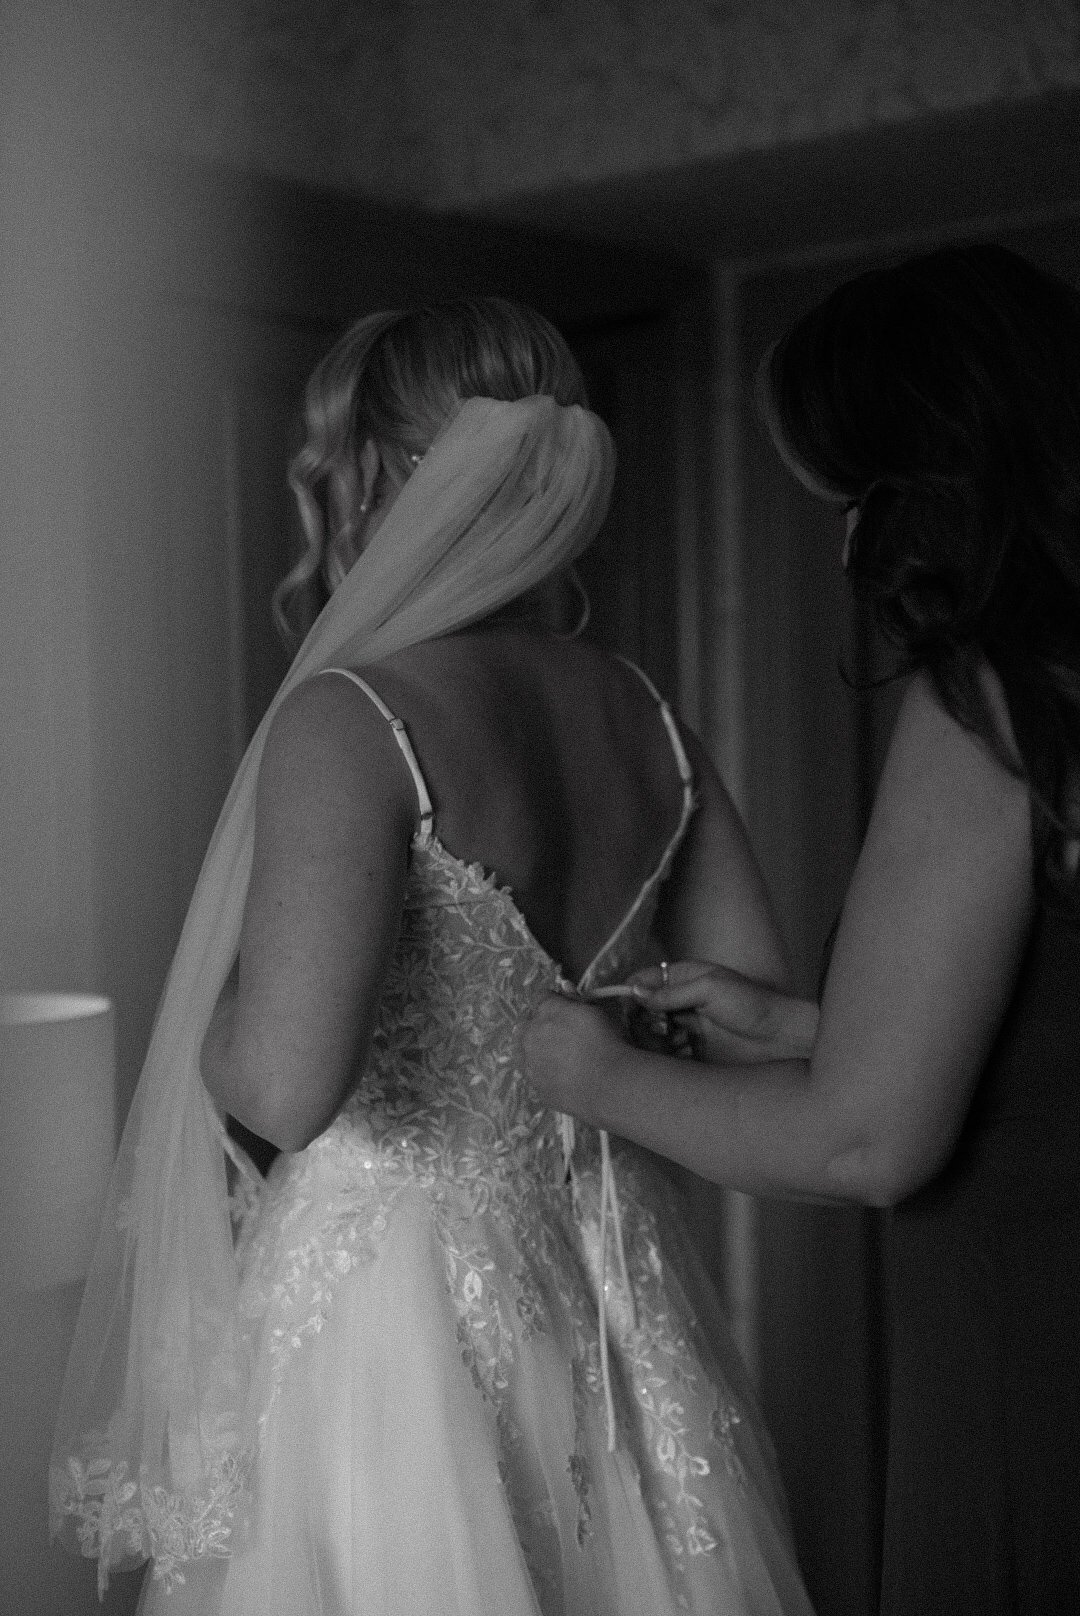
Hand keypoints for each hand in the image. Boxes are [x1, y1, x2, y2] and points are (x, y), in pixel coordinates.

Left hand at [520, 994, 628, 1125]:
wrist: (607, 1085)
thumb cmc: (608, 1042)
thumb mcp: (597, 1011)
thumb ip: (576, 1000)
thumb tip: (564, 988)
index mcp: (547, 1010)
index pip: (540, 997)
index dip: (552, 1000)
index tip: (563, 1007)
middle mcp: (531, 1034)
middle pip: (523, 1023)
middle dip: (536, 1024)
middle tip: (555, 1031)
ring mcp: (529, 1063)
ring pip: (519, 1050)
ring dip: (530, 1048)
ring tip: (550, 1055)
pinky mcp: (535, 1086)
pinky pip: (531, 1074)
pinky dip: (540, 1072)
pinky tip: (557, 1076)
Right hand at [628, 960, 818, 1063]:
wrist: (782, 1039)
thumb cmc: (751, 1005)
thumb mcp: (711, 989)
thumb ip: (672, 992)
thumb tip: (635, 992)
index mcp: (684, 978)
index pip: (643, 982)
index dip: (631, 996)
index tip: (629, 1012)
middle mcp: (681, 1002)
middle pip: (642, 1012)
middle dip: (644, 1022)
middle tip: (662, 1030)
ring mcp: (686, 1027)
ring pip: (651, 1035)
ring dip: (656, 1041)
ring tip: (677, 1043)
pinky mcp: (692, 1052)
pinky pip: (666, 1056)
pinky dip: (669, 1057)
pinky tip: (686, 1055)